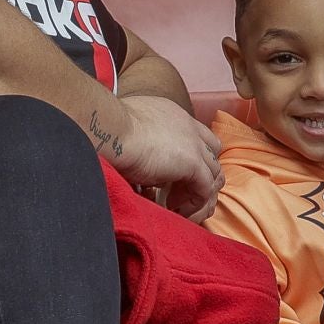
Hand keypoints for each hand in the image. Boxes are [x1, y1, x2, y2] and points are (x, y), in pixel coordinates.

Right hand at [112, 95, 222, 222]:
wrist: (112, 130)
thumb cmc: (110, 129)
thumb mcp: (131, 128)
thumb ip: (143, 140)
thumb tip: (142, 161)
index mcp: (174, 115)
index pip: (198, 136)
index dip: (193, 156)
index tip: (174, 175)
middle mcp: (189, 127)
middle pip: (212, 154)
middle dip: (201, 174)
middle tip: (178, 192)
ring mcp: (194, 145)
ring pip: (213, 174)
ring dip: (197, 192)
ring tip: (175, 205)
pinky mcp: (193, 164)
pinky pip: (205, 190)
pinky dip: (193, 204)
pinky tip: (174, 209)